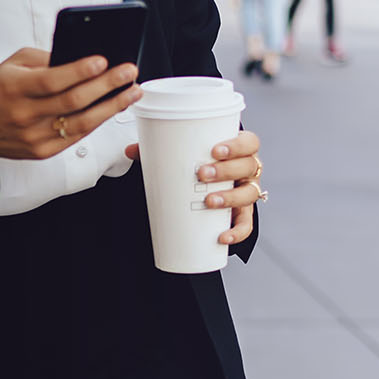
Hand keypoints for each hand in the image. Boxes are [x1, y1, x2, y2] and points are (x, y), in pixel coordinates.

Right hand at [0, 49, 142, 166]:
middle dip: (106, 85)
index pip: (51, 80)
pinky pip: (76, 136)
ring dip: (112, 106)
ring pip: (81, 123)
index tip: (102, 60)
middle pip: (73, 102)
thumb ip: (45, 58)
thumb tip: (82, 57)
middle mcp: (24, 114)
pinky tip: (112, 108)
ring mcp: (34, 136)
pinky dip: (98, 121)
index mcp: (14, 88)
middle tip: (128, 72)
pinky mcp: (42, 151)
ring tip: (131, 92)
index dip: (79, 71)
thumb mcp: (13, 64)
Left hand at [128, 130, 263, 244]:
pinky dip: (237, 232)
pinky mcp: (244, 213)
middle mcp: (248, 170)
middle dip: (226, 170)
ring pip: (249, 194)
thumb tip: (129, 151)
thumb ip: (160, 152)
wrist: (209, 183)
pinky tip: (222, 236)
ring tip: (208, 201)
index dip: (237, 145)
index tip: (215, 150)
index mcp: (238, 150)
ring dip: (230, 197)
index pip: (249, 142)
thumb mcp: (185, 156)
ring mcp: (247, 191)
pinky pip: (246, 224)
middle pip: (248, 166)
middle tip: (202, 174)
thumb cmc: (200, 163)